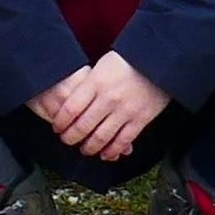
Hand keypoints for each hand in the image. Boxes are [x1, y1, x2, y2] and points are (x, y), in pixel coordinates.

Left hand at [26, 51, 171, 163]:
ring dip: (90, 147)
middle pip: (83, 126)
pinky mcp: (140, 119)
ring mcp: (124, 110)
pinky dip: (113, 150)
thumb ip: (88, 84)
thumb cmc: (127, 61)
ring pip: (101, 137)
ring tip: (84, 149)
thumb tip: (72, 101)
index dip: (61, 122)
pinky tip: (106, 154)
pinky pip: (123, 140)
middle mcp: (108, 98)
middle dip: (71, 137)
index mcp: (95, 82)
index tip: (57, 127)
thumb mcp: (101, 66)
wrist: (157, 61)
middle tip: (66, 140)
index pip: (71, 108)